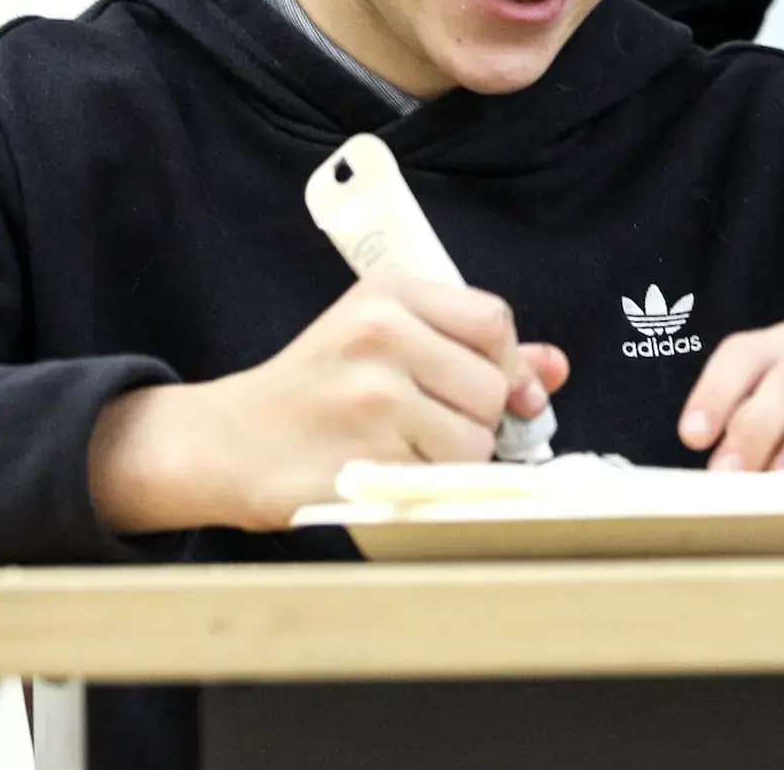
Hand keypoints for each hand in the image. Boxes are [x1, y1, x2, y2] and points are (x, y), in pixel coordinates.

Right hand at [89, 274, 569, 534]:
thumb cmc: (319, 388)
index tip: (481, 386)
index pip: (494, 322)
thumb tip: (554, 368)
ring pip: (474, 442)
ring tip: (398, 447)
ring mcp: (371, 401)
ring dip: (452, 459)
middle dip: (475, 417)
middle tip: (421, 421)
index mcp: (388, 294)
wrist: (229, 441)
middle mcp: (380, 336)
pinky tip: (385, 472)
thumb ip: (476, 349)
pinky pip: (441, 483)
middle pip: (492, 388)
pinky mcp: (362, 460)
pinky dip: (426, 489)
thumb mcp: (389, 341)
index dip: (502, 364)